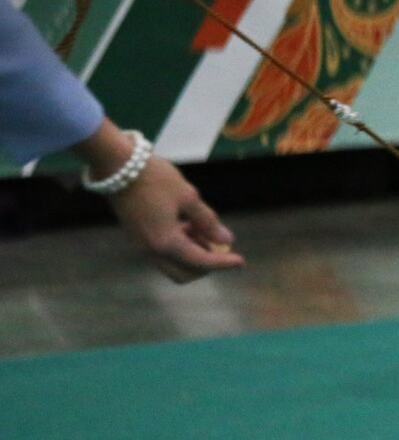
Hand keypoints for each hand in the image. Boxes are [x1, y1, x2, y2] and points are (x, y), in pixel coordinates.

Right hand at [108, 157, 245, 282]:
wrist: (116, 165)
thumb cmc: (155, 178)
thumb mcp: (188, 196)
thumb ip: (207, 221)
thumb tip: (227, 240)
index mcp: (166, 242)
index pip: (201, 262)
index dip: (224, 263)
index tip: (242, 262)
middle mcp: (151, 250)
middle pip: (184, 273)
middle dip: (205, 266)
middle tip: (219, 246)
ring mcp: (141, 245)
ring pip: (172, 265)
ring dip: (192, 256)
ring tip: (202, 229)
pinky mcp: (137, 236)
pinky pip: (162, 253)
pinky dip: (179, 247)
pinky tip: (188, 225)